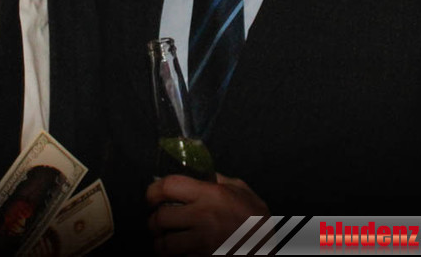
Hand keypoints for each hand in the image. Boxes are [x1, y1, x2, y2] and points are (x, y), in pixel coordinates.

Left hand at [146, 174, 268, 256]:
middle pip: (160, 218)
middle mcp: (202, 217)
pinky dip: (175, 256)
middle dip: (153, 222)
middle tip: (156, 222)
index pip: (168, 186)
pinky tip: (180, 252)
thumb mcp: (242, 190)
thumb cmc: (256, 219)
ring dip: (160, 243)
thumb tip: (200, 173)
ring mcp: (202, 241)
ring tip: (164, 241)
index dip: (153, 191)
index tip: (151, 196)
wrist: (269, 250)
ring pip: (165, 244)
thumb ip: (219, 179)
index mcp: (210, 194)